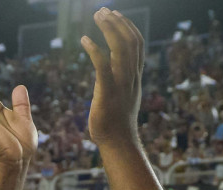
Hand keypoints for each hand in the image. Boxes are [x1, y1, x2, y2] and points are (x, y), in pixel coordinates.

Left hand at [81, 8, 144, 147]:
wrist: (119, 143)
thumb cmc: (117, 122)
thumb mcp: (125, 96)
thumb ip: (123, 80)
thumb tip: (115, 69)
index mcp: (135, 77)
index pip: (138, 44)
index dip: (128, 26)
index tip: (116, 15)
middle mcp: (131, 77)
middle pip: (130, 41)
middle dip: (117, 22)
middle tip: (102, 10)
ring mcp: (121, 85)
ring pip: (120, 49)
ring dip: (108, 29)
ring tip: (97, 16)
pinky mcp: (107, 93)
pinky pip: (103, 67)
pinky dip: (95, 50)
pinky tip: (84, 40)